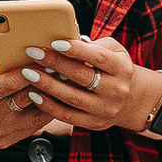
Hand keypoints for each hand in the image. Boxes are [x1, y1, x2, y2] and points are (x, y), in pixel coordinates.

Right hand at [0, 37, 57, 151]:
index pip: (11, 83)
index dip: (31, 71)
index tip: (48, 60)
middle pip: (26, 100)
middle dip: (47, 84)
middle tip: (66, 70)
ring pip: (34, 117)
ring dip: (51, 100)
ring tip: (66, 84)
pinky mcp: (4, 141)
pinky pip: (32, 128)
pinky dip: (44, 113)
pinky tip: (55, 100)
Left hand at [12, 35, 161, 134]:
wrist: (132, 100)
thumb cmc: (115, 69)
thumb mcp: (114, 51)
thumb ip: (93, 45)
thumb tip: (66, 38)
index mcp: (122, 68)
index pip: (98, 57)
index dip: (76, 50)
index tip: (55, 42)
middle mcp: (116, 90)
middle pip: (82, 76)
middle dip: (55, 64)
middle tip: (33, 53)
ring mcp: (105, 109)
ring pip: (72, 98)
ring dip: (47, 85)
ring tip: (29, 74)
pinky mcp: (95, 123)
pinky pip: (68, 116)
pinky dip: (49, 106)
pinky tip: (35, 95)